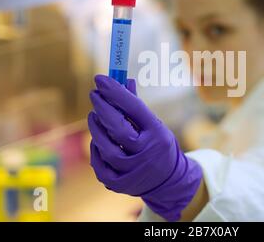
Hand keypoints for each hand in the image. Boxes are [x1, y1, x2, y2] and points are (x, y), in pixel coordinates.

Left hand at [88, 75, 201, 220]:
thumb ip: (136, 105)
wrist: (169, 181)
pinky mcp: (120, 185)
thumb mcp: (155, 124)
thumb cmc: (158, 145)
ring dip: (96, 129)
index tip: (100, 79)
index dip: (115, 92)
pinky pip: (100, 165)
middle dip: (103, 109)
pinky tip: (97, 140)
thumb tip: (121, 80)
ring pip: (106, 148)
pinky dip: (95, 150)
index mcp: (157, 134)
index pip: (134, 108)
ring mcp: (133, 171)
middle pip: (118, 129)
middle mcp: (147, 153)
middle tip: (94, 94)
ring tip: (94, 116)